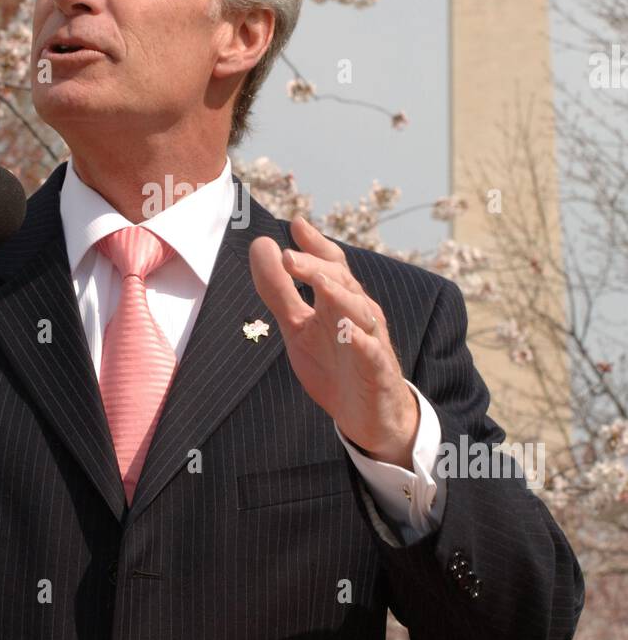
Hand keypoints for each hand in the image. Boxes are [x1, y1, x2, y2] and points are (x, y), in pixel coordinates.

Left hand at [248, 215, 419, 466]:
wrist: (368, 416)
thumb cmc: (334, 363)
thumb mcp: (298, 326)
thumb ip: (279, 289)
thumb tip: (261, 246)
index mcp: (338, 300)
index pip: (330, 265)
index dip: (315, 244)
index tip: (296, 224)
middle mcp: (358, 313)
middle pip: (341, 282)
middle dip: (316, 267)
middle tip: (287, 255)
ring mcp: (370, 340)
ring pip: (359, 310)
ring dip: (339, 295)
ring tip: (318, 283)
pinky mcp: (377, 369)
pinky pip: (371, 352)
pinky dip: (361, 340)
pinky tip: (348, 332)